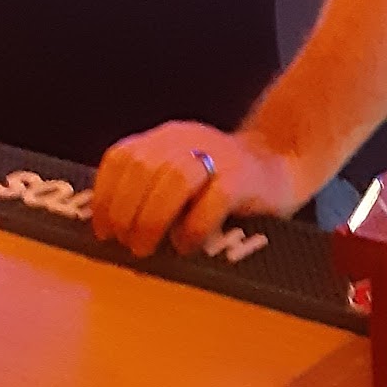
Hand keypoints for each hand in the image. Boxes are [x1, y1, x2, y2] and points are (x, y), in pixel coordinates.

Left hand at [90, 120, 304, 257]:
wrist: (283, 162)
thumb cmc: (222, 183)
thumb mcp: (180, 173)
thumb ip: (148, 188)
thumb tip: (107, 231)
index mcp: (167, 138)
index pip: (122, 157)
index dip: (105, 195)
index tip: (103, 230)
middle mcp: (189, 140)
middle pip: (143, 167)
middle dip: (126, 212)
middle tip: (128, 244)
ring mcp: (219, 156)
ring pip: (174, 177)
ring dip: (153, 218)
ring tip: (148, 247)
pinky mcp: (245, 177)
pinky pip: (213, 199)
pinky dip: (194, 227)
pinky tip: (188, 245)